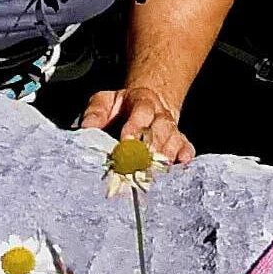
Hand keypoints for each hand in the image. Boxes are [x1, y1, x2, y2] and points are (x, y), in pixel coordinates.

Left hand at [73, 83, 193, 163]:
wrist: (148, 104)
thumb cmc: (120, 108)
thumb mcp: (104, 101)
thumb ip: (95, 113)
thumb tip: (85, 129)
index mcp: (143, 102)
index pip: (142, 111)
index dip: (136, 126)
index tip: (126, 141)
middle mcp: (160, 116)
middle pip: (161, 129)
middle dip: (151, 146)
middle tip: (139, 163)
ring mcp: (172, 130)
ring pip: (173, 140)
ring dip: (165, 156)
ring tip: (154, 171)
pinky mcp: (179, 143)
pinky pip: (186, 149)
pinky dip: (185, 157)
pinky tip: (180, 165)